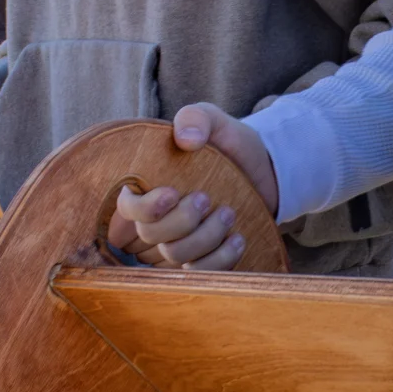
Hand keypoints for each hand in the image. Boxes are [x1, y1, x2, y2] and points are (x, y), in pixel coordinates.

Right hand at [109, 104, 277, 270]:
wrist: (265, 170)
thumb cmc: (230, 145)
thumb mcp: (214, 121)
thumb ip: (196, 118)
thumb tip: (185, 138)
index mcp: (150, 186)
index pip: (127, 208)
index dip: (143, 208)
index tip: (172, 193)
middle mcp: (160, 219)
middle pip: (150, 236)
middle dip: (181, 221)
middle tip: (207, 198)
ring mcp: (181, 242)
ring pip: (176, 256)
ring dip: (205, 238)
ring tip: (228, 213)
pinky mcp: (204, 258)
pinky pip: (202, 273)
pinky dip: (221, 259)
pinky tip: (237, 238)